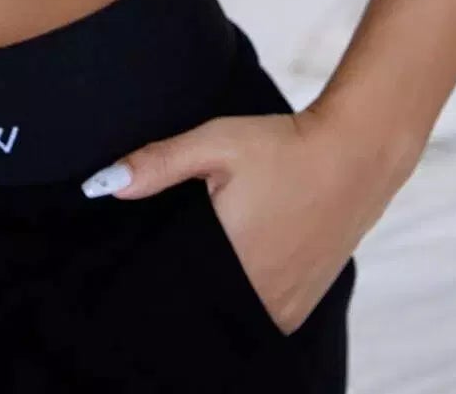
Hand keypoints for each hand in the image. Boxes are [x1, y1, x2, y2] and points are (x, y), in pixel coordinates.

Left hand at [81, 105, 403, 333]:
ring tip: (205, 250)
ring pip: (231, 309)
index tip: (144, 254)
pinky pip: (260, 312)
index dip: (154, 274)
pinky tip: (234, 262)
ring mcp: (286, 304)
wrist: (354, 154)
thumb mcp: (215, 143)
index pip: (175, 288)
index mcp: (232, 261)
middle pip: (203, 301)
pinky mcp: (304, 302)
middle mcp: (261, 295)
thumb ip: (159, 164)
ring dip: (215, 288)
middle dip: (183, 280)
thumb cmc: (282, 146)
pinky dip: (242, 294)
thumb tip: (102, 185)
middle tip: (177, 244)